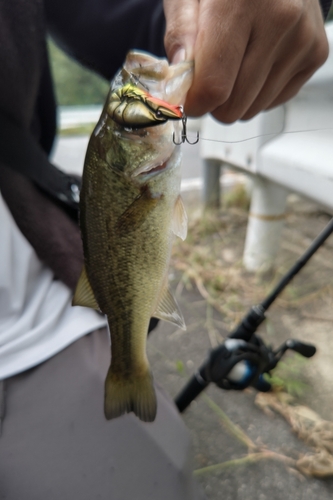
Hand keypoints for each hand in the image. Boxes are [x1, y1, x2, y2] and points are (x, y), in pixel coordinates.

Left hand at [163, 0, 328, 122]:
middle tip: (211, 75)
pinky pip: (274, 100)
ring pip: (254, 108)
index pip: (214, 85)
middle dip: (215, 102)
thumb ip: (179, 33)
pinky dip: (259, 90)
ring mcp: (303, 39)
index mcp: (242, 2)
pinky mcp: (316, 53)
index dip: (195, 102)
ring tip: (235, 62)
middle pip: (234, 105)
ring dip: (237, 96)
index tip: (189, 98)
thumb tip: (180, 79)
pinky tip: (257, 60)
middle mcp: (281, 19)